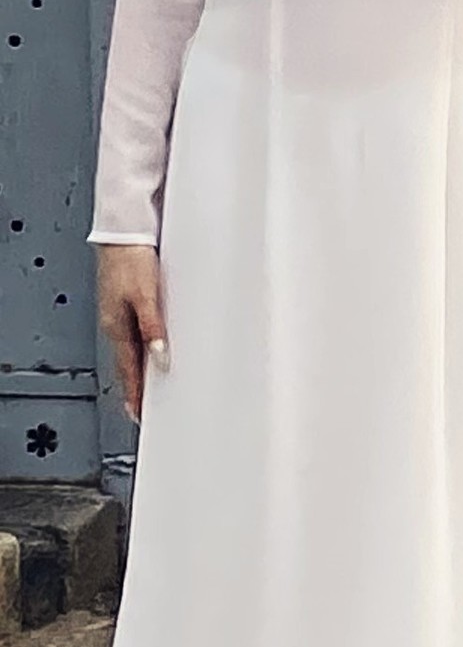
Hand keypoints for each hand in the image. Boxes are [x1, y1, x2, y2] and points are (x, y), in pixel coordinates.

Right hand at [97, 244, 164, 420]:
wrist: (124, 232)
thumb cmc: (132, 258)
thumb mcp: (147, 294)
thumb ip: (153, 326)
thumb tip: (161, 356)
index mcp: (118, 326)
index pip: (129, 369)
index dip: (136, 393)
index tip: (141, 415)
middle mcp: (117, 323)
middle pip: (129, 363)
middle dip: (137, 387)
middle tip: (145, 409)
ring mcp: (121, 313)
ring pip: (132, 348)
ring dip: (141, 367)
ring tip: (150, 386)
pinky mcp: (129, 301)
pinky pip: (136, 333)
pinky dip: (144, 347)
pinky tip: (152, 349)